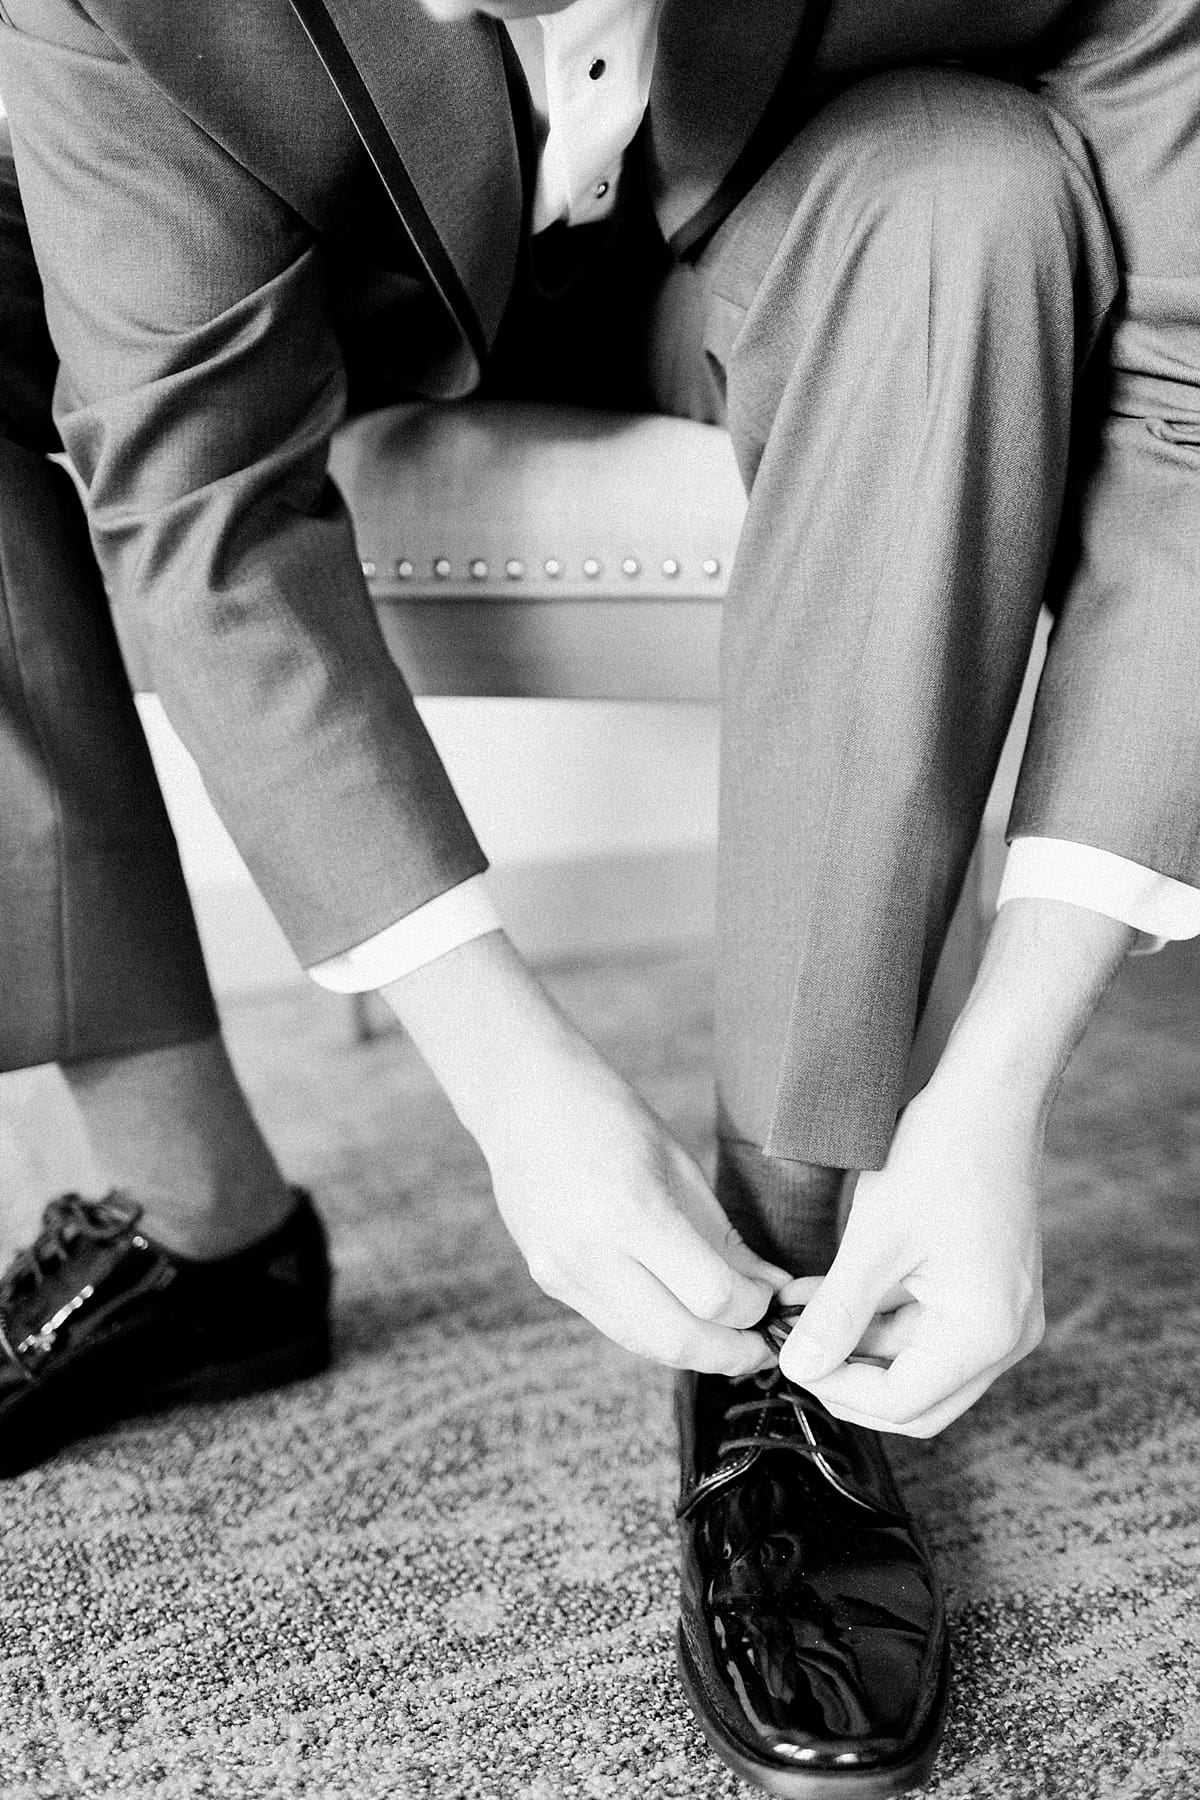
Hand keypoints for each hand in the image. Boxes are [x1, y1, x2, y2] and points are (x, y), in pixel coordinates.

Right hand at [482, 1040, 786, 1374]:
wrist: (521, 1096)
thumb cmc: (609, 1114)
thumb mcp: (679, 1164)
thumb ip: (724, 1237)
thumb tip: (772, 1291)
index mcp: (633, 1212)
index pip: (711, 1296)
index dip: (755, 1311)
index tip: (775, 1301)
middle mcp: (592, 1254)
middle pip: (678, 1341)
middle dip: (732, 1355)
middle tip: (765, 1346)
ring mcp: (562, 1273)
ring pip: (643, 1343)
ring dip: (695, 1351)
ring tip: (731, 1337)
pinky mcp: (548, 1280)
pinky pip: (615, 1324)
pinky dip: (656, 1328)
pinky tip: (682, 1313)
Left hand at [776, 1075, 1045, 1435]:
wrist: (989, 1094)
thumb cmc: (941, 1156)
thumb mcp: (876, 1240)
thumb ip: (837, 1313)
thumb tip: (797, 1368)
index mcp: (986, 1333)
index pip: (904, 1403)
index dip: (839, 1390)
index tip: (791, 1359)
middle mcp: (1006, 1337)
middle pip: (918, 1399)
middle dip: (851, 1380)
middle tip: (796, 1348)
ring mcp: (1001, 1314)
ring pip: (918, 1365)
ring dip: (860, 1346)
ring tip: (799, 1309)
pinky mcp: (987, 1290)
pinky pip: (928, 1328)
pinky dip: (881, 1318)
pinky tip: (830, 1291)